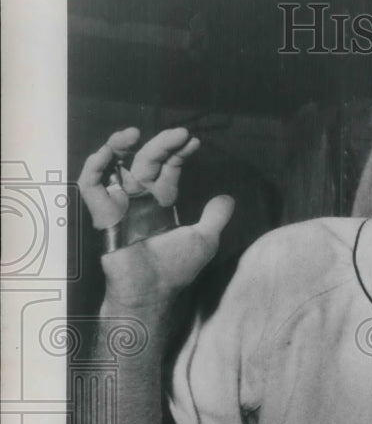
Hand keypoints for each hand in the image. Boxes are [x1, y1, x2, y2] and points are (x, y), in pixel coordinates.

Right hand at [78, 127, 234, 307]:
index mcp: (162, 201)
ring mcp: (120, 203)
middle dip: (161, 143)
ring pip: (115, 164)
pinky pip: (91, 184)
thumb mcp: (205, 239)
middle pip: (146, 160)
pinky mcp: (102, 213)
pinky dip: (95, 166)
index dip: (178, 152)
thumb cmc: (176, 269)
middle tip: (180, 132)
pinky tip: (108, 153)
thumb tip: (228, 198)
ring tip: (134, 133)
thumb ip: (215, 217)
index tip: (193, 140)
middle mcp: (140, 198)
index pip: (168, 167)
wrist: (153, 291)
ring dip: (120, 144)